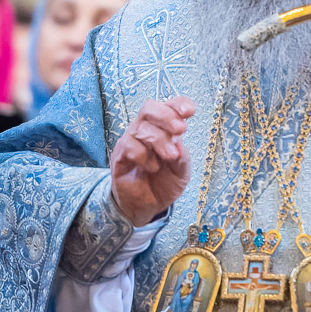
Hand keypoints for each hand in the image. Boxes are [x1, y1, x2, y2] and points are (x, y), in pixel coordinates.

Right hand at [110, 97, 194, 226]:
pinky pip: (128, 146)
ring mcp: (131, 141)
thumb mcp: (181, 172)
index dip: (179, 104)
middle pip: (149, 108)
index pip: (168, 106)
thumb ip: (182, 157)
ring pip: (141, 128)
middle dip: (166, 116)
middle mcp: (145, 131)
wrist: (147, 207)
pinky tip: (152, 167)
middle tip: (180, 129)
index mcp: (163, 129)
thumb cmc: (164, 183)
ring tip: (170, 156)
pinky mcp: (120, 156)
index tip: (190, 111)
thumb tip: (178, 141)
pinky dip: (143, 155)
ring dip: (159, 140)